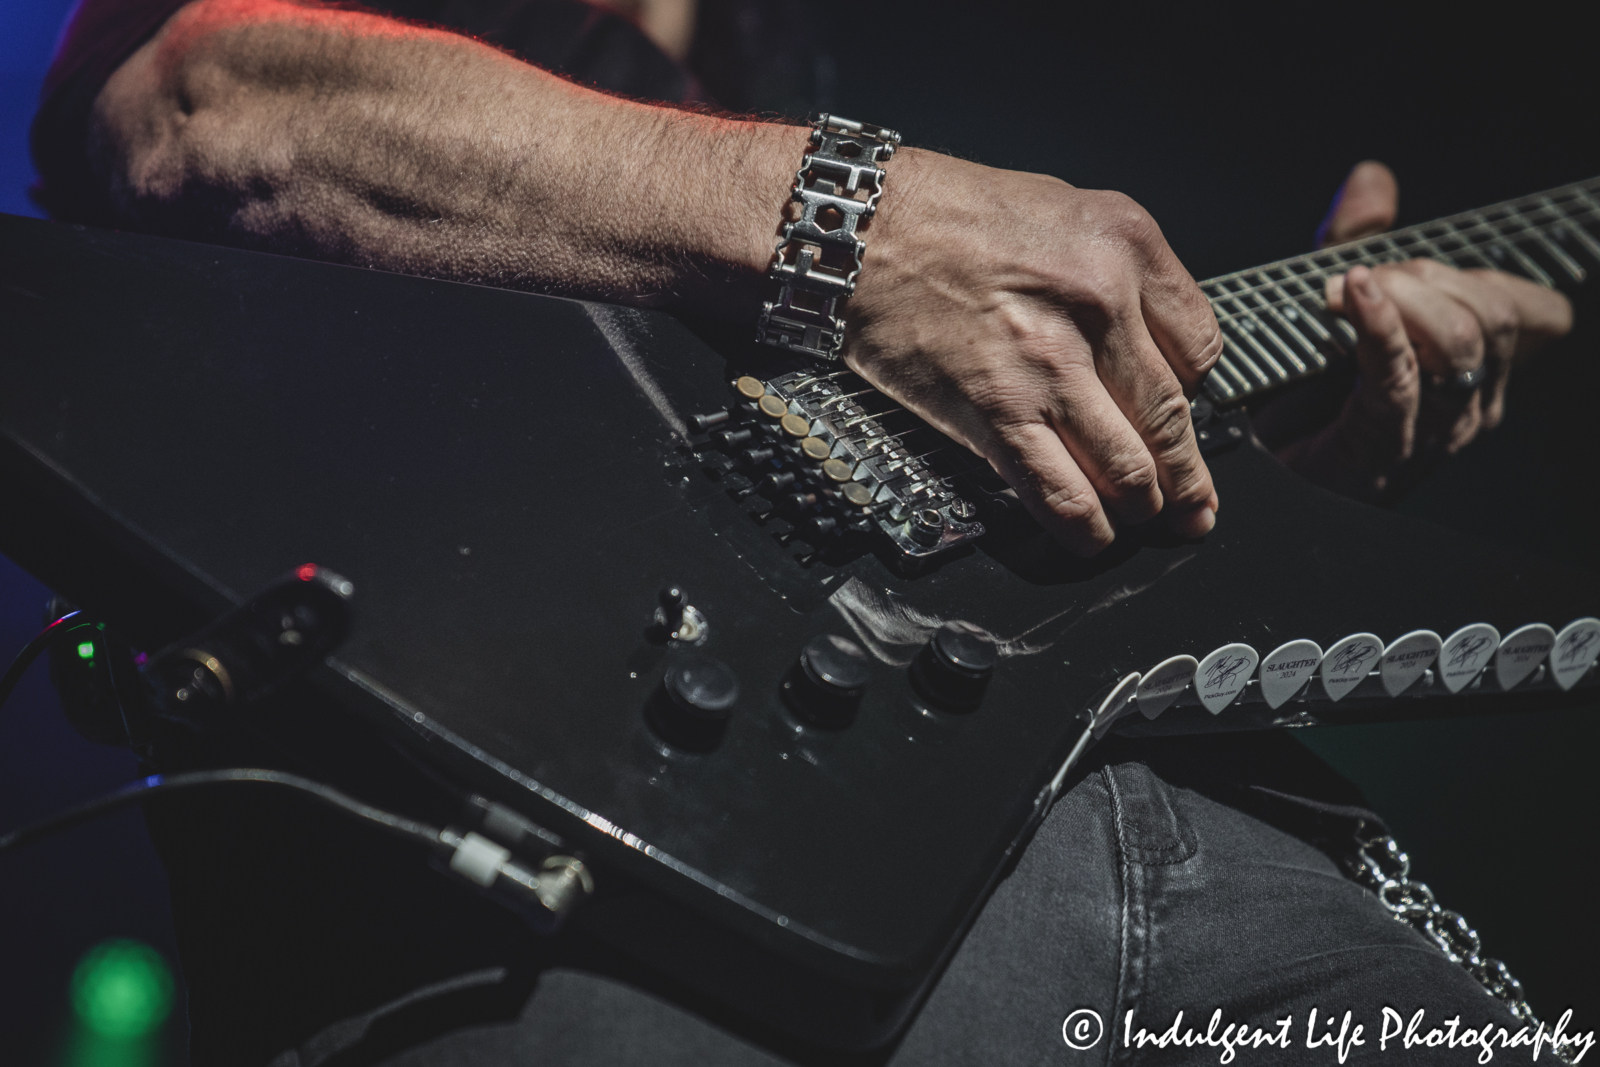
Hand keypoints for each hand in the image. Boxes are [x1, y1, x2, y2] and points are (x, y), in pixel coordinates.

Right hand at [844, 152, 1221, 555]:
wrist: (857, 232)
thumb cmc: (945, 216)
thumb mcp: (1063, 210)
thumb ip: (1117, 275)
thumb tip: (1144, 351)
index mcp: (1125, 246)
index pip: (1199, 349)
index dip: (1194, 396)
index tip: (1180, 417)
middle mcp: (1099, 303)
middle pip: (1172, 418)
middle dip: (1186, 477)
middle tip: (1191, 506)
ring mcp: (1048, 364)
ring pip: (1128, 467)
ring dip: (1142, 508)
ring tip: (1140, 520)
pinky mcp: (996, 411)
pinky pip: (1062, 493)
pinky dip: (1087, 529)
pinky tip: (1093, 536)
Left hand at [1271, 162, 1571, 501]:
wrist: (1254, 470)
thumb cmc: (1301, 396)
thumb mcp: (1335, 305)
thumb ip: (1359, 240)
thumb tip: (1373, 179)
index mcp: (1476, 369)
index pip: (1531, 310)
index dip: (1478, 274)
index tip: (1410, 268)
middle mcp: (1469, 403)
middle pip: (1491, 316)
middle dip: (1427, 278)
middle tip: (1363, 277)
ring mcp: (1431, 431)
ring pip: (1458, 343)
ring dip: (1401, 299)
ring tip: (1346, 292)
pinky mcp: (1381, 447)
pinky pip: (1399, 378)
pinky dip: (1378, 328)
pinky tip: (1352, 298)